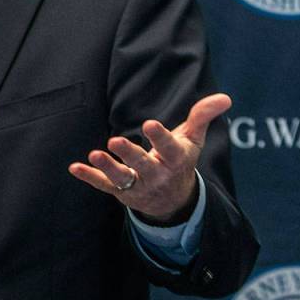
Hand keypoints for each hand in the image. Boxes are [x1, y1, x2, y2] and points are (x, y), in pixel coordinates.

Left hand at [68, 93, 230, 223]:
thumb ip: (202, 116)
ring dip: (107, 167)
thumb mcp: (193, 139)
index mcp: (175, 159)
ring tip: (95, 154)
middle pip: (142, 164)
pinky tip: (74, 167)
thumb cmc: (179, 160)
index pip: (168, 148)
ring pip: (122, 178)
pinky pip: (103, 185)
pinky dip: (89, 177)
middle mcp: (157, 174)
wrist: (173, 202)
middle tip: (116, 140)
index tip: (149, 124)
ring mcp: (138, 185)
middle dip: (130, 154)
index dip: (160, 137)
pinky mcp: (121, 192)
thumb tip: (224, 97)